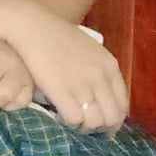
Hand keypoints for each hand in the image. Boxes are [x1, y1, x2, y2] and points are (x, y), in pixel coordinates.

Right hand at [7, 16, 128, 132]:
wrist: (32, 26)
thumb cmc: (55, 36)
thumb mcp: (88, 50)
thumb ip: (97, 71)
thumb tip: (97, 98)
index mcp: (110, 67)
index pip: (123, 105)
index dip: (113, 121)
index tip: (101, 126)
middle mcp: (101, 77)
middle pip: (112, 118)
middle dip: (100, 129)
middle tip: (84, 126)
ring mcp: (82, 84)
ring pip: (94, 122)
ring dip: (82, 127)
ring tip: (69, 120)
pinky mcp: (62, 90)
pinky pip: (74, 119)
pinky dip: (67, 122)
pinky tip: (57, 115)